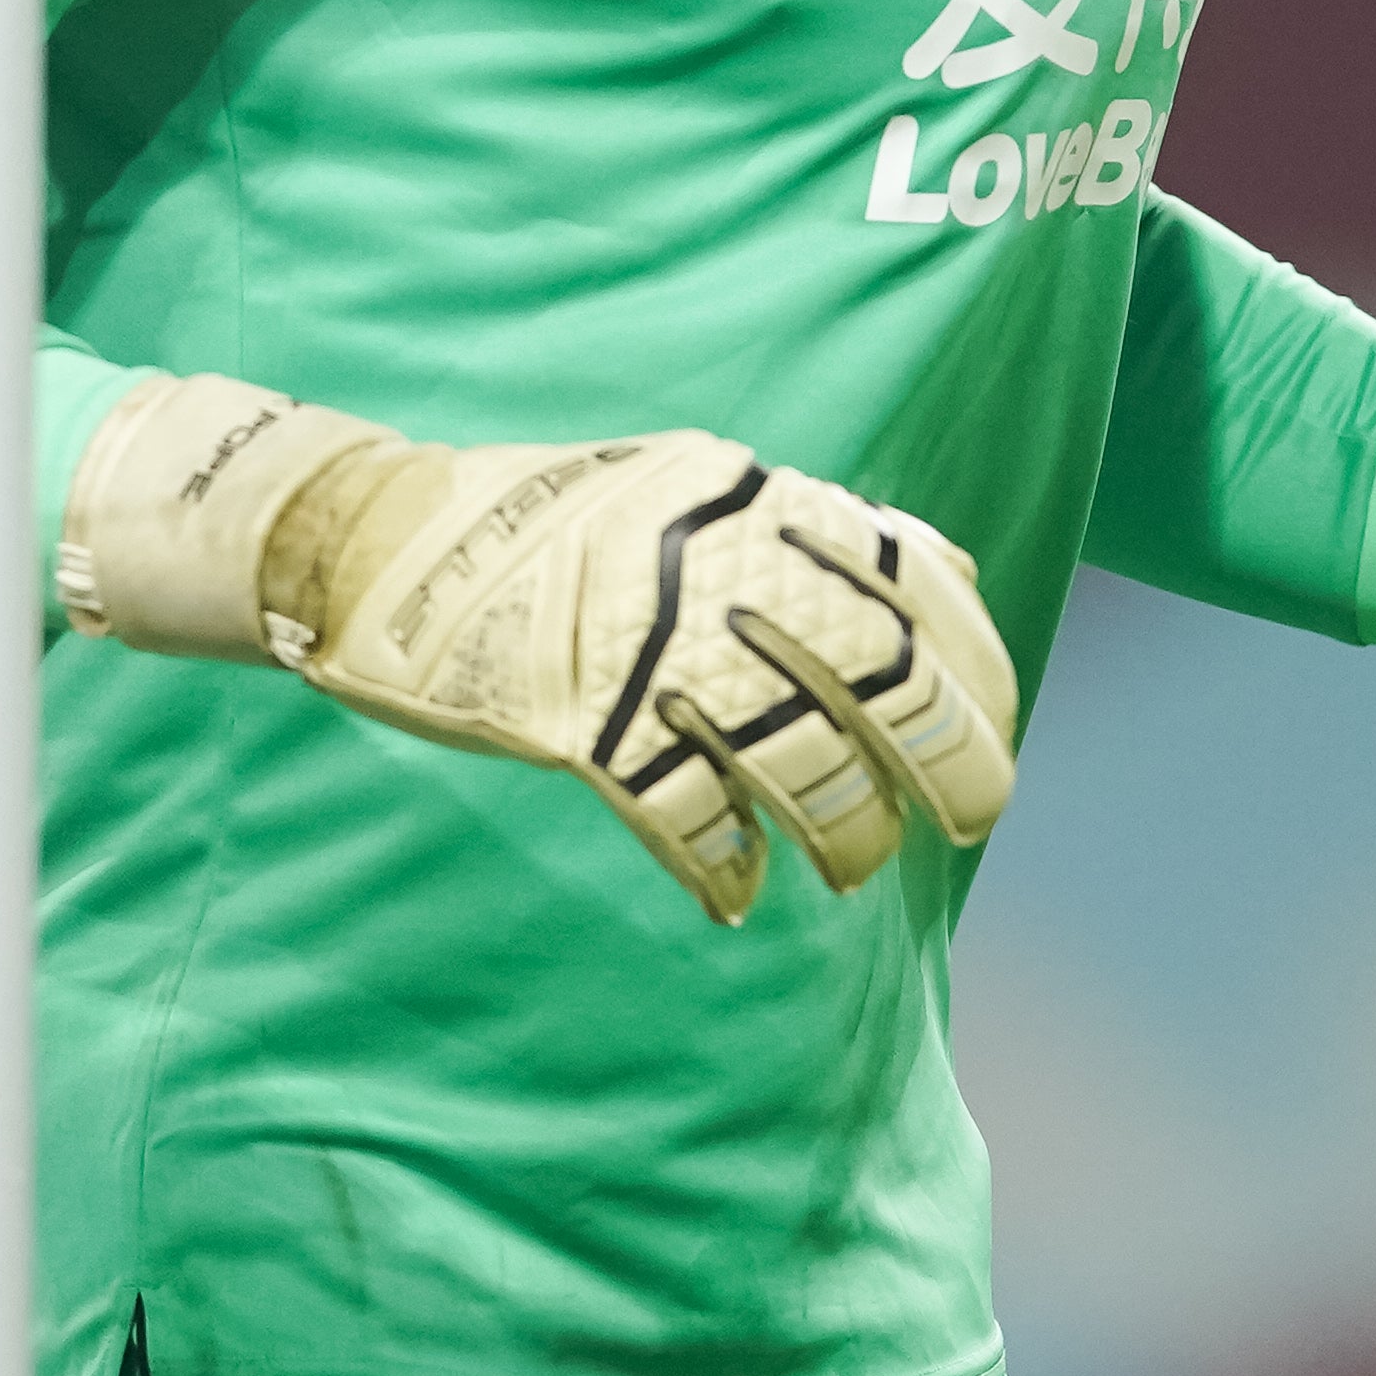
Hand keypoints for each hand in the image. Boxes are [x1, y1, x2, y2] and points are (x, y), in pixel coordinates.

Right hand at [61, 374, 1021, 924]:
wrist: (375, 535)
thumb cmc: (550, 519)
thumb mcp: (698, 482)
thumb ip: (815, 525)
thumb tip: (951, 570)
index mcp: (751, 497)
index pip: (912, 578)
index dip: (976, 663)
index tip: (1000, 726)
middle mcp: (714, 560)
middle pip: (878, 673)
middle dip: (948, 758)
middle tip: (971, 818)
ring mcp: (643, 641)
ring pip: (793, 755)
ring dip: (842, 827)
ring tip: (852, 870)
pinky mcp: (573, 717)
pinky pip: (678, 810)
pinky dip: (718, 863)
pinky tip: (733, 893)